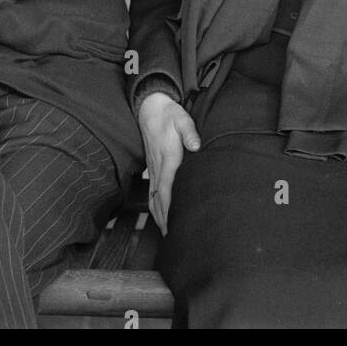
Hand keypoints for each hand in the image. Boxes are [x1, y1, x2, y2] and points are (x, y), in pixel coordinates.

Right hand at [137, 92, 199, 234]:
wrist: (151, 107)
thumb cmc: (169, 114)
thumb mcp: (182, 119)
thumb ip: (189, 133)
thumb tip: (196, 146)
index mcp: (168, 158)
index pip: (167, 187)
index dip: (170, 207)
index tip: (173, 223)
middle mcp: (158, 167)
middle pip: (159, 198)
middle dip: (164, 219)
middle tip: (172, 238)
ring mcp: (153, 168)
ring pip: (153, 197)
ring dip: (158, 215)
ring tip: (166, 233)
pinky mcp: (152, 167)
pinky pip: (151, 190)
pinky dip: (154, 205)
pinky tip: (159, 214)